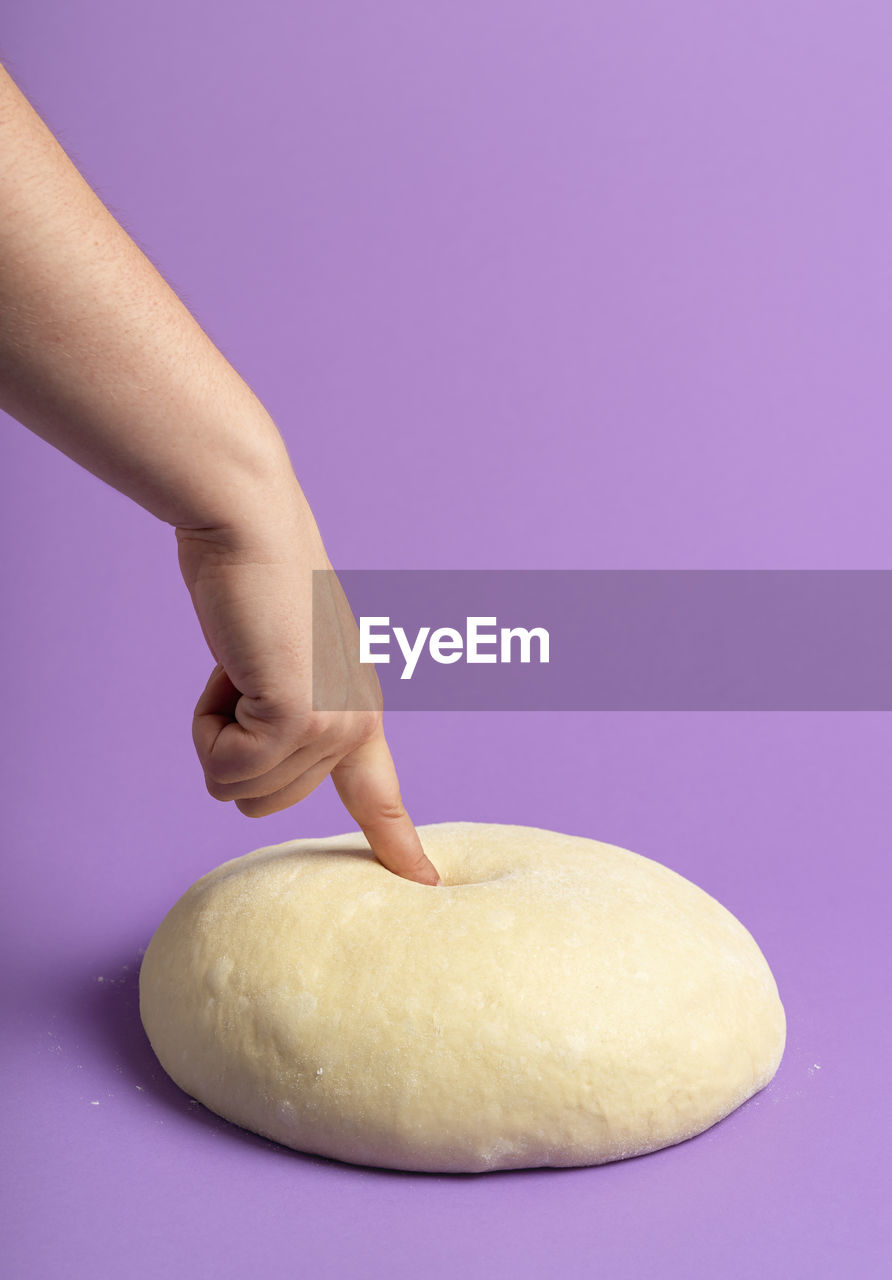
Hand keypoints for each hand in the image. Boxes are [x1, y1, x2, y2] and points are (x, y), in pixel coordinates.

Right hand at [176, 477, 439, 886]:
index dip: (396, 843)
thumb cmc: (255, 582)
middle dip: (229, 742)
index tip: (426, 885)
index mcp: (359, 710)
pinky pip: (223, 770)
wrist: (250, 526)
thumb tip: (266, 746)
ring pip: (238, 790)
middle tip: (246, 669)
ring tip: (242, 662)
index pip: (383, 795)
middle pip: (261, 801)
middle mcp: (356, 724)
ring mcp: (332, 725)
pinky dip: (205, 724)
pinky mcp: (297, 718)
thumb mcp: (282, 660)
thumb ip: (288, 709)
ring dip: (215, 731)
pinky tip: (232, 667)